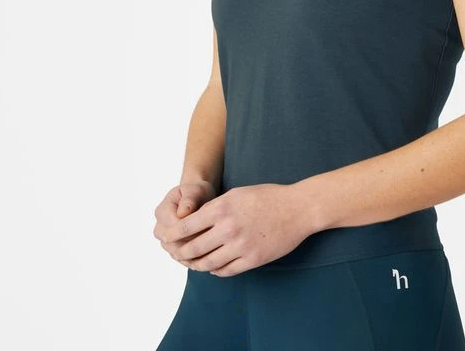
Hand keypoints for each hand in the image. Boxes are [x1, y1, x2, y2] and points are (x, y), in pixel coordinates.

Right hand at [154, 180, 217, 267]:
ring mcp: (165, 241)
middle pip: (174, 244)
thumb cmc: (196, 193)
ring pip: (177, 254)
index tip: (210, 228)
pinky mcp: (173, 249)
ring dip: (194, 255)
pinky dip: (194, 260)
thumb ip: (189, 200)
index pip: (174, 228)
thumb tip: (182, 213)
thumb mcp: (194, 191)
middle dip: (193, 244)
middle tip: (214, 243)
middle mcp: (160, 228)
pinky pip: (181, 259)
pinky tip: (209, 257)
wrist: (196, 199)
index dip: (192, 230)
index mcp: (162, 212)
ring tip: (213, 251)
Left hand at [162, 183, 311, 276]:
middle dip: (181, 253)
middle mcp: (228, 228)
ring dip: (197, 265)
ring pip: (208, 263)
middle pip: (193, 248)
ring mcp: (240, 245)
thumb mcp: (237, 193)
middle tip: (177, 255)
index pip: (186, 226)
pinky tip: (213, 267)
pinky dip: (215, 270)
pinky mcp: (253, 259)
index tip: (166, 239)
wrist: (297, 208)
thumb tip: (194, 221)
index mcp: (221, 208)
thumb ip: (215, 207)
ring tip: (193, 263)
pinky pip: (226, 270)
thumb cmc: (268, 197)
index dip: (172, 235)